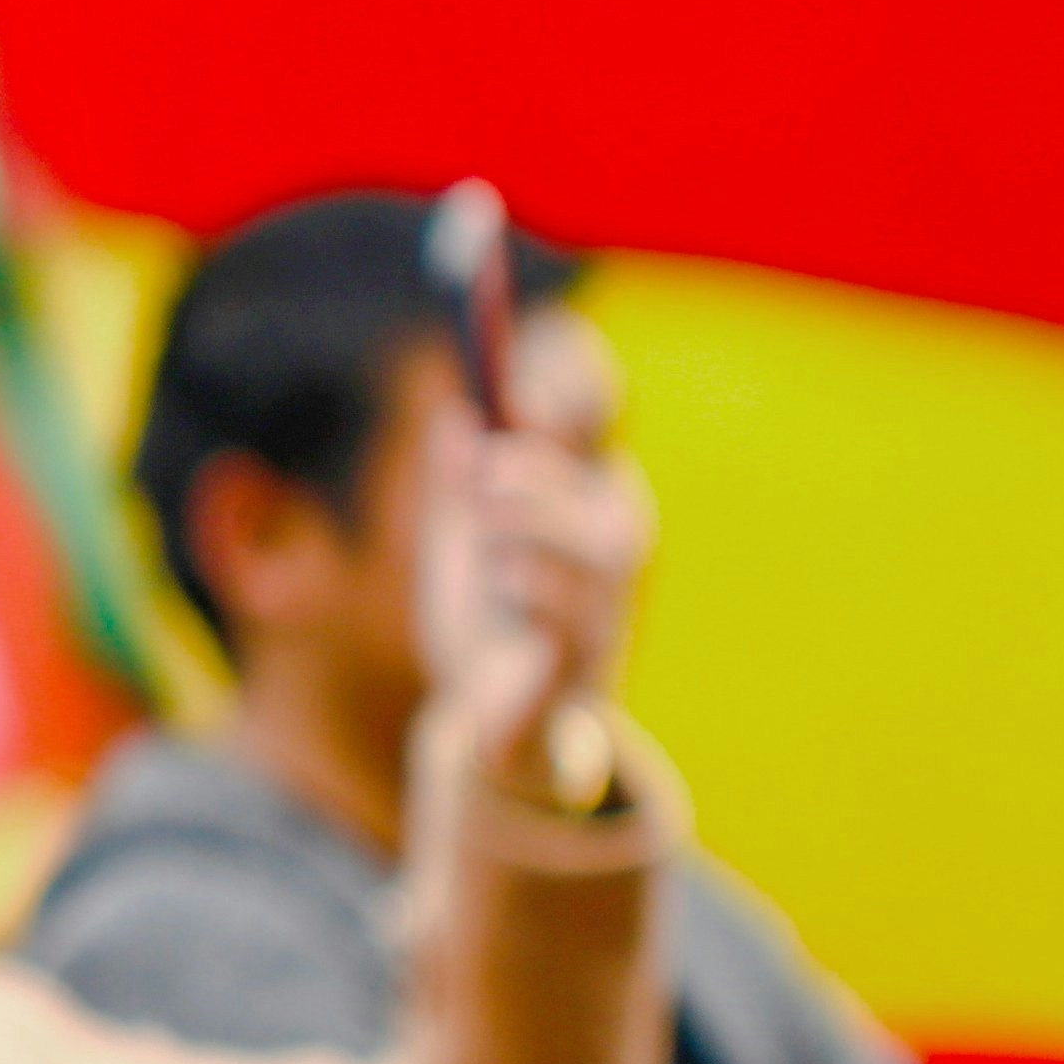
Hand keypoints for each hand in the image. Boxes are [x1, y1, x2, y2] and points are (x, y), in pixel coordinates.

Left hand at [414, 327, 652, 800]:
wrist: (491, 720)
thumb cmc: (487, 613)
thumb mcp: (460, 534)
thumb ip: (459, 478)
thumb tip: (456, 421)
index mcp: (578, 487)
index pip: (595, 410)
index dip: (575, 370)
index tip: (532, 342)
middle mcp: (608, 534)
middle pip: (599, 468)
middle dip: (545, 454)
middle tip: (484, 460)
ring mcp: (605, 598)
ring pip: (605, 541)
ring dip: (538, 517)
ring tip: (483, 519)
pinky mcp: (581, 660)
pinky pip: (576, 616)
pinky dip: (539, 585)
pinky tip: (501, 574)